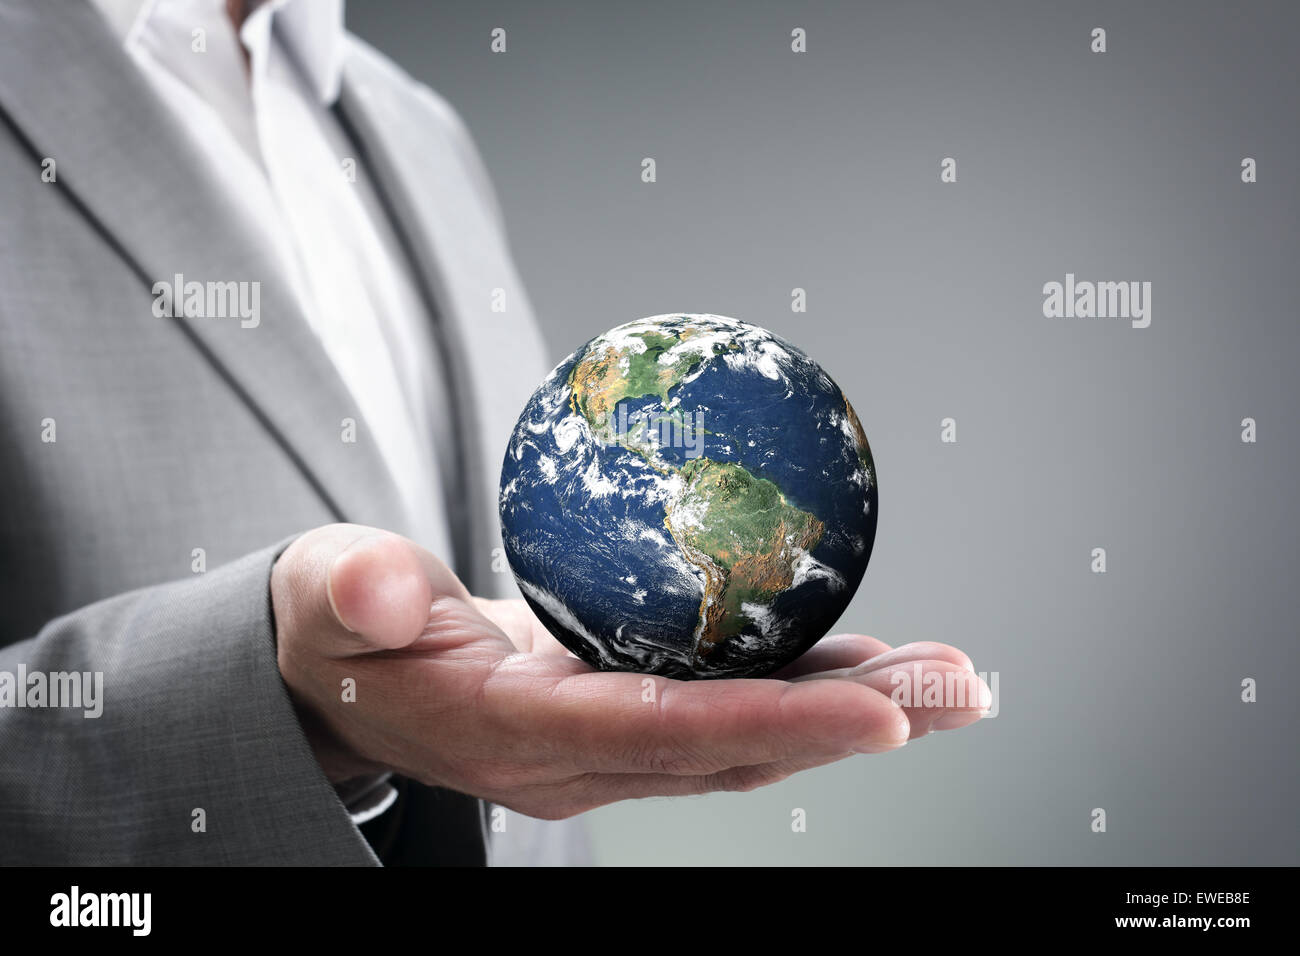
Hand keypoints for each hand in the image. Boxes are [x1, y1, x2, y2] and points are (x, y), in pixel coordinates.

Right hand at [272, 524, 989, 819]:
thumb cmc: (337, 630)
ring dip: (857, 709)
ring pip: (750, 738)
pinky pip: (730, 713)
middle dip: (857, 724)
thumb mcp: (325, 596)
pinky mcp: (623, 722)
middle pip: (737, 747)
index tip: (885, 711)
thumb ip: (350, 593)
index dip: (775, 723)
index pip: (660, 734)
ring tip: (952, 677)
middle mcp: (578, 761)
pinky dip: (808, 689)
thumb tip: (377, 588)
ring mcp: (607, 750)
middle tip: (963, 686)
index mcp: (514, 732)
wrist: (349, 675)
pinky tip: (872, 657)